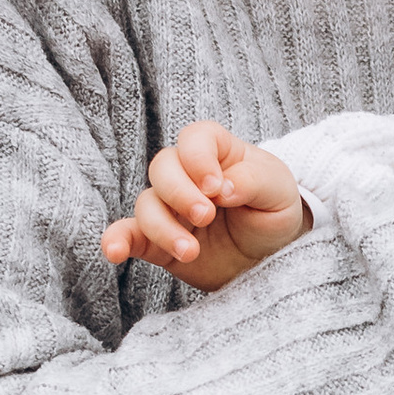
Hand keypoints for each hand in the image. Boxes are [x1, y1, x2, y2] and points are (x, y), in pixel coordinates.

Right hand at [101, 122, 309, 291]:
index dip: (198, 159)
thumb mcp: (279, 190)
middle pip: (162, 168)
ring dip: (163, 227)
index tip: (217, 188)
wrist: (272, 255)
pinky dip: (116, 241)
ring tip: (192, 252)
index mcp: (217, 152)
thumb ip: (253, 180)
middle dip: (179, 193)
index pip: (194, 139)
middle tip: (206, 216)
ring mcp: (171, 209)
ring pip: (146, 205)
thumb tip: (223, 188)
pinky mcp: (159, 242)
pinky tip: (114, 252)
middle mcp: (187, 176)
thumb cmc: (274, 211)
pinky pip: (128, 236)